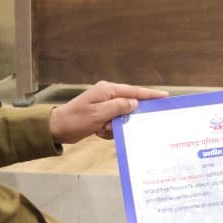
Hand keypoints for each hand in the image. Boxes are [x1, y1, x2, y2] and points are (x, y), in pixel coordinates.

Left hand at [49, 81, 167, 143]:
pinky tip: (99, 132)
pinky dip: (109, 129)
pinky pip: (113, 122)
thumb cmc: (76, 120)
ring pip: (121, 116)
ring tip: (102, 129)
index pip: (134, 91)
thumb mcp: (99, 115)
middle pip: (129, 104)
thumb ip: (118, 107)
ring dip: (115, 126)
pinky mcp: (101, 114)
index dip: (150, 95)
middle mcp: (107, 94)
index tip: (165, 96)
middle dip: (127, 117)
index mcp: (107, 90)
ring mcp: (104, 104)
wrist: (57, 128)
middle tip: (122, 124)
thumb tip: (135, 103)